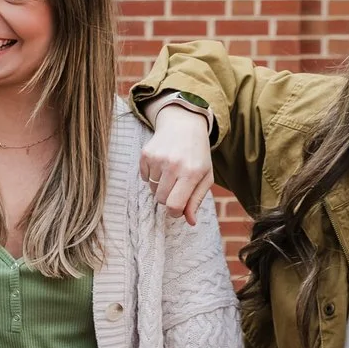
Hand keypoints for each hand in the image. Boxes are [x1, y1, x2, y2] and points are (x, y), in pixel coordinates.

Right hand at [137, 104, 213, 225]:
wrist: (184, 125)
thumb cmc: (197, 155)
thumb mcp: (205, 176)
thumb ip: (196, 200)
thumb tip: (190, 222)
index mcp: (192, 173)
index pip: (174, 205)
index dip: (175, 213)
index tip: (177, 210)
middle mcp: (174, 165)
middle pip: (161, 199)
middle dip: (167, 197)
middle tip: (176, 185)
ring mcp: (158, 159)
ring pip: (152, 189)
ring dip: (159, 185)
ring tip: (170, 171)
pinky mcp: (146, 154)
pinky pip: (143, 177)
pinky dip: (151, 175)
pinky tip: (161, 164)